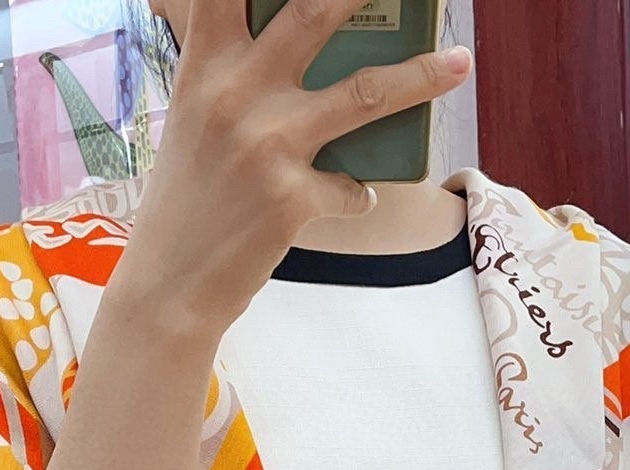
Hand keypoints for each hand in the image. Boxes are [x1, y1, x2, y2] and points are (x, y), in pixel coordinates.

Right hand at [123, 0, 472, 334]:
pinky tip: (351, 196)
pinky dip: (357, 192)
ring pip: (366, 93)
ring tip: (460, 63)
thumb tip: (292, 49)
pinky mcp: (292, 198)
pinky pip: (352, 187)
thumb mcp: (195, 118)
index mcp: (206, 66)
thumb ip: (234, 73)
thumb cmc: (187, 197)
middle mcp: (235, 94)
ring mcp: (267, 145)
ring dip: (421, 75)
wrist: (170, 282)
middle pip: (312, 13)